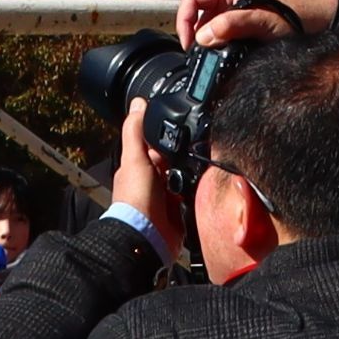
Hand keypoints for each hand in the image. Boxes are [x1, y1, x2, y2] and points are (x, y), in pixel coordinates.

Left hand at [106, 101, 188, 253]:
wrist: (147, 236)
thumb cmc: (136, 198)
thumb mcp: (135, 158)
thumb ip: (136, 131)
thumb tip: (138, 102)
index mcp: (140, 168)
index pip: (157, 146)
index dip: (168, 137)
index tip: (183, 126)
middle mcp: (153, 182)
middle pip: (173, 162)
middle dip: (183, 157)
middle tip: (197, 149)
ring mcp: (165, 199)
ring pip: (183, 179)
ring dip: (191, 175)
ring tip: (202, 169)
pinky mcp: (178, 214)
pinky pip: (191, 198)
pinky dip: (196, 194)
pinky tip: (203, 188)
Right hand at [175, 0, 332, 50]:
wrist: (325, 21)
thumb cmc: (301, 14)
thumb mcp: (264, 21)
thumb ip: (233, 25)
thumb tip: (203, 36)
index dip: (185, 20)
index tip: (189, 43)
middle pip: (199, 13)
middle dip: (197, 34)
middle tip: (202, 55)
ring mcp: (238, 8)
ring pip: (211, 25)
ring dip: (210, 41)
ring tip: (216, 58)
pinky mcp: (246, 22)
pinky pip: (225, 33)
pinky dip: (223, 44)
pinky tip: (229, 55)